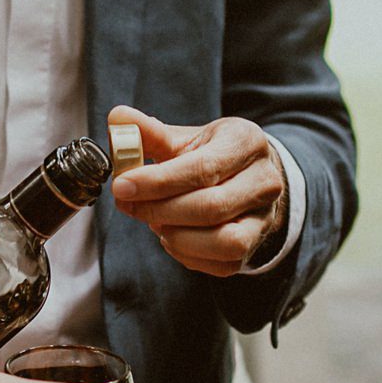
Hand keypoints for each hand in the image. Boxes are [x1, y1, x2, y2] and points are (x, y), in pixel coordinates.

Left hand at [109, 106, 286, 276]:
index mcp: (246, 143)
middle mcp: (264, 181)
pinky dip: (188, 255)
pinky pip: (222, 263)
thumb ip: (150, 133)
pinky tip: (171, 236)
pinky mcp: (255, 246)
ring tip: (155, 222)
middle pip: (211, 207)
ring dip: (178, 238)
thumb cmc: (211, 155)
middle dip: (160, 210)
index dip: (158, 182)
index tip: (122, 186)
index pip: (203, 168)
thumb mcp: (184, 138)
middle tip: (128, 205)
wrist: (247, 176)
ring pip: (224, 241)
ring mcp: (264, 217)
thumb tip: (117, 119)